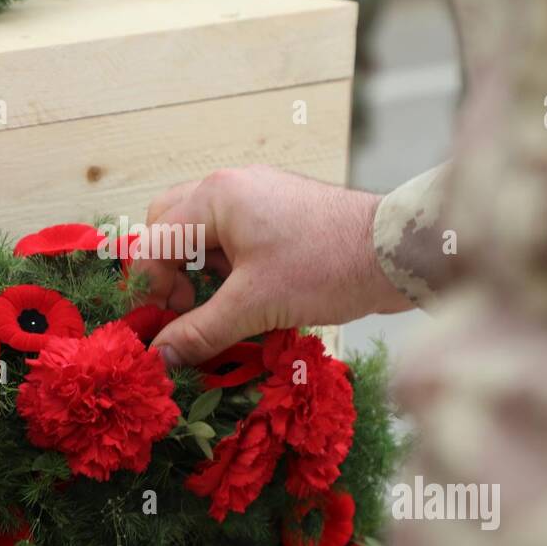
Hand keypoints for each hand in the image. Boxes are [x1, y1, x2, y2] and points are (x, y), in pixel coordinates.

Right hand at [130, 165, 414, 366]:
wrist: (398, 255)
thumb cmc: (326, 268)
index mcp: (216, 197)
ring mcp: (259, 197)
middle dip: (169, 273)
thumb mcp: (255, 306)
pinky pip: (234, 238)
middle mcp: (232, 187)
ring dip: (200, 274)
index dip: (148, 289)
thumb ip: (199, 331)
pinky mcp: (280, 214)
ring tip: (219, 310)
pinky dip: (229, 270)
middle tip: (184, 311)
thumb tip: (159, 358)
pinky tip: (248, 301)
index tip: (157, 329)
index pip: (154, 240)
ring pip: (203, 234)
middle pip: (171, 227)